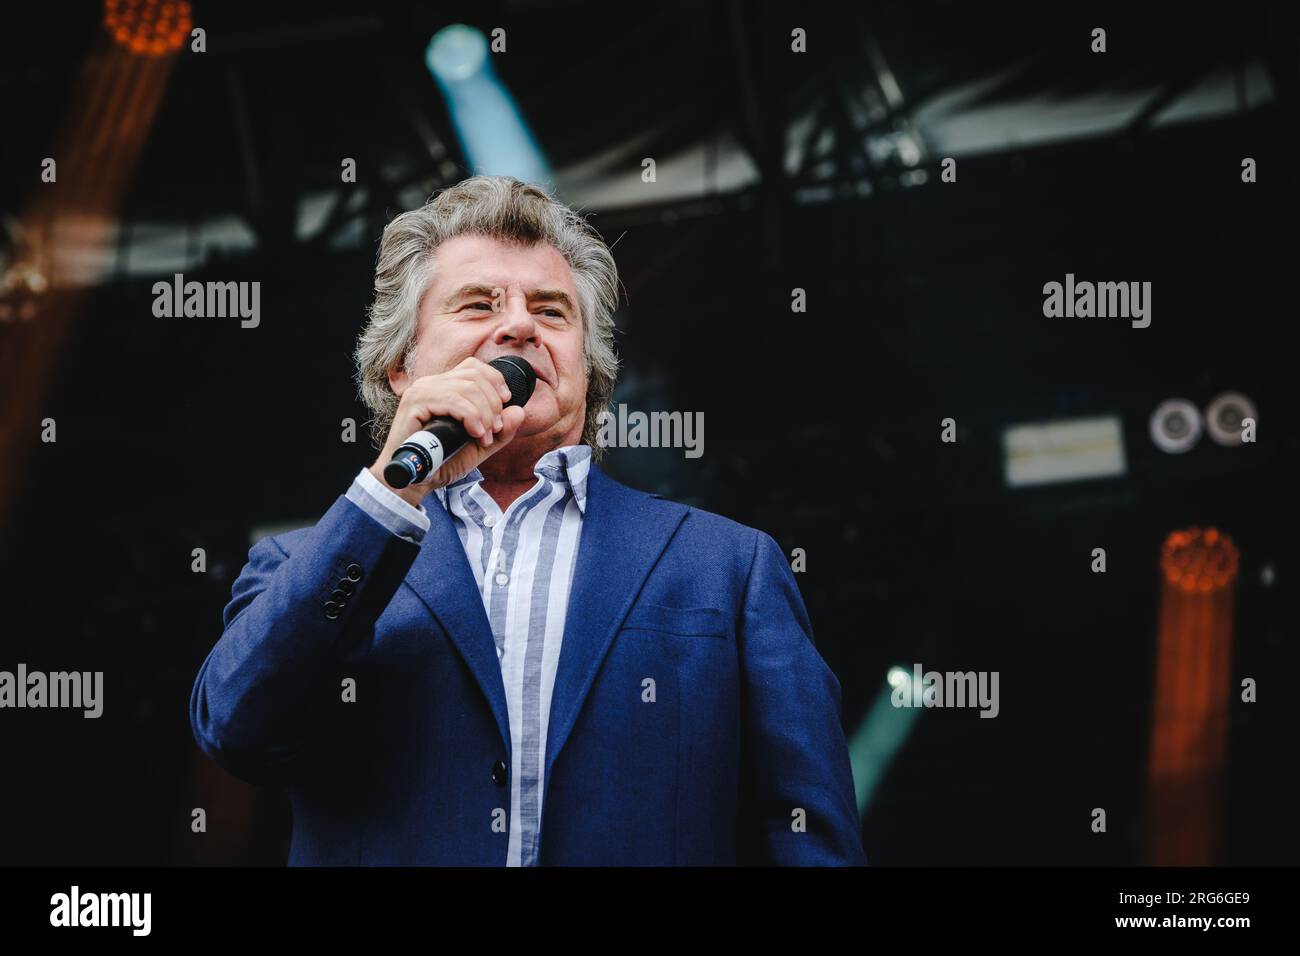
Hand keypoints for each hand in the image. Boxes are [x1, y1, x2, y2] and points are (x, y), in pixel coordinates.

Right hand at [369, 357, 528, 506]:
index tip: (506, 403)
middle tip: (495, 430)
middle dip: (493, 403)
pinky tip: (475, 434)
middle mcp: (430, 383)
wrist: (414, 481)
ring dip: (484, 413)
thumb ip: (500, 431)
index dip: (495, 380)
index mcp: (442, 386)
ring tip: (484, 437)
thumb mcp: (479, 446)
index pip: (474, 366)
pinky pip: (453, 400)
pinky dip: (472, 417)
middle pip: (475, 375)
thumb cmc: (442, 463)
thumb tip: (519, 410)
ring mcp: (421, 391)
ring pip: (467, 387)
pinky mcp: (415, 403)